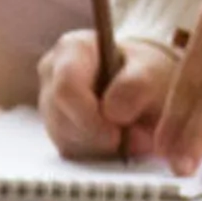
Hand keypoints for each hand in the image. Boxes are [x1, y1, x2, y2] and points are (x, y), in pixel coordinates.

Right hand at [37, 30, 176, 160]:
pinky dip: (95, 151)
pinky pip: (68, 149)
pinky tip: (114, 139)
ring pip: (63, 136)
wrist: (147, 86)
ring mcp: (48, 102)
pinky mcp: (54, 127)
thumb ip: (136, 86)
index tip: (117, 134)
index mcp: (71, 49)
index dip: (89, 116)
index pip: (65, 88)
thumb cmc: (147, 71)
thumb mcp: (152, 71)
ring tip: (129, 136)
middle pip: (60, 117)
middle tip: (131, 140)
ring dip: (99, 144)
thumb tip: (113, 112)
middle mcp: (51, 74)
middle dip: (96, 135)